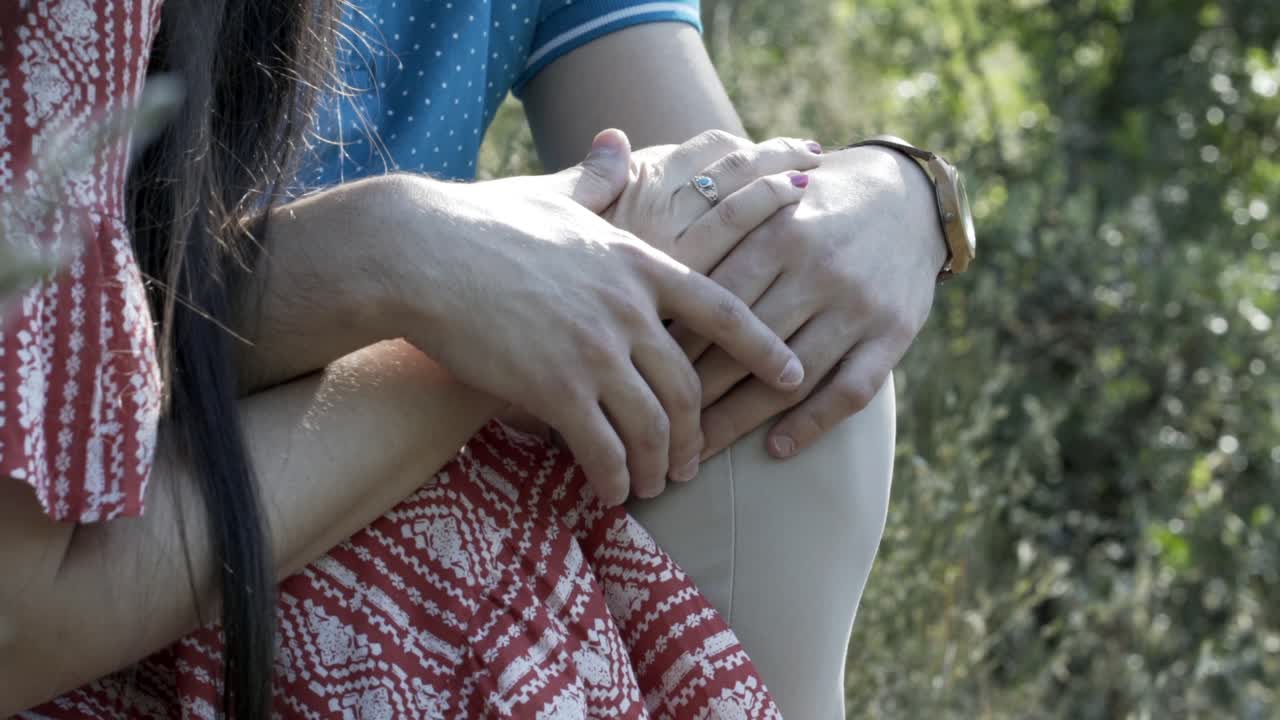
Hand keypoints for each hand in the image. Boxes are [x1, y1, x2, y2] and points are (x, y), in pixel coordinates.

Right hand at [383, 132, 804, 504]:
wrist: (420, 253)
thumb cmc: (482, 223)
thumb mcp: (552, 196)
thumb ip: (595, 181)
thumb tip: (616, 140)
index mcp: (636, 263)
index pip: (721, 309)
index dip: (763, 347)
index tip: (792, 374)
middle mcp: (628, 309)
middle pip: (688, 385)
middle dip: (696, 433)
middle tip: (692, 462)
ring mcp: (595, 351)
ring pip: (653, 426)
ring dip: (659, 465)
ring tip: (653, 486)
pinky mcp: (555, 389)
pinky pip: (603, 449)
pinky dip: (615, 479)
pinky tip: (613, 495)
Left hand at [672, 146, 948, 458]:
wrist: (910, 198)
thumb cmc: (815, 202)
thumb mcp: (769, 199)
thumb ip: (719, 229)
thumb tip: (653, 275)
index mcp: (780, 233)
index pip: (716, 302)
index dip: (675, 345)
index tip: (642, 377)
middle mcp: (820, 270)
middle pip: (746, 344)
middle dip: (696, 390)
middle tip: (658, 424)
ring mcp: (859, 307)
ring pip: (791, 376)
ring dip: (741, 419)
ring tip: (700, 449)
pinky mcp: (895, 334)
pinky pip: (852, 391)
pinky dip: (812, 424)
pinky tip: (776, 449)